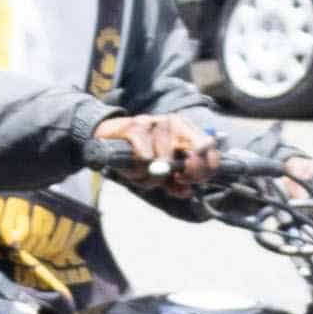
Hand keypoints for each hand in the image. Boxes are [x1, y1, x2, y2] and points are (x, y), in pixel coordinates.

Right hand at [91, 112, 218, 188]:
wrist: (103, 138)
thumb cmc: (136, 155)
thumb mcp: (159, 170)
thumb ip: (175, 181)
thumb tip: (187, 191)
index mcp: (184, 129)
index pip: (209, 146)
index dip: (206, 168)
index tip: (189, 181)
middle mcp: (174, 121)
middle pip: (197, 150)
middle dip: (188, 172)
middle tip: (171, 180)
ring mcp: (155, 122)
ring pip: (165, 161)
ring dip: (151, 178)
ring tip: (140, 175)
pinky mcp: (136, 126)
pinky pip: (145, 159)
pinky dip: (137, 171)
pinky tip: (130, 169)